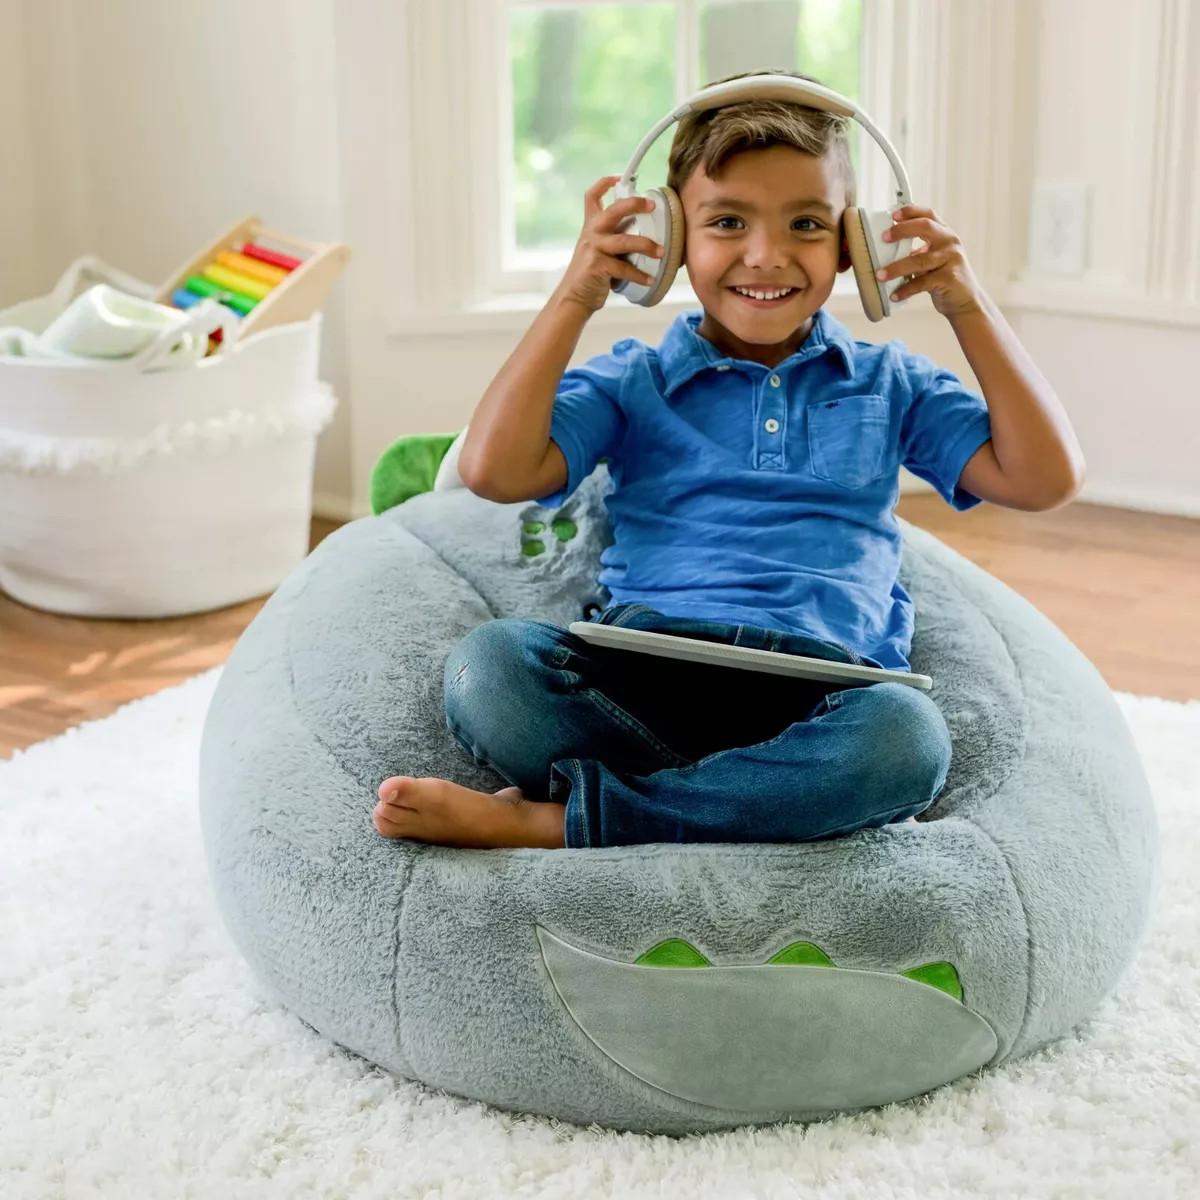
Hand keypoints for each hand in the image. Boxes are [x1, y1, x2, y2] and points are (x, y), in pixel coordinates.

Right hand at [553, 175, 664, 313]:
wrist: (574, 298)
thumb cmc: (591, 274)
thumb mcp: (598, 249)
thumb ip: (614, 237)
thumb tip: (643, 231)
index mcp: (591, 226)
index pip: (593, 196)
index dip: (605, 183)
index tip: (620, 177)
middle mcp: (592, 233)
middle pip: (614, 210)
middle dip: (635, 204)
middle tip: (652, 206)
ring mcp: (594, 249)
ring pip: (625, 241)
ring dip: (646, 246)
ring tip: (661, 252)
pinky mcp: (598, 266)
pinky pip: (624, 268)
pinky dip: (639, 275)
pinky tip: (650, 279)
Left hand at [877, 206, 985, 317]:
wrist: (966, 301)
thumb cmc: (944, 278)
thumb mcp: (933, 259)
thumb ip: (918, 251)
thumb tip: (887, 250)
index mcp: (945, 234)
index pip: (928, 215)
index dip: (911, 212)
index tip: (893, 214)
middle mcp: (950, 242)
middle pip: (926, 227)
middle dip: (902, 230)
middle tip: (884, 237)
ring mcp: (951, 259)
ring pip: (919, 260)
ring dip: (896, 268)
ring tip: (880, 275)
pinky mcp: (948, 279)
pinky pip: (921, 283)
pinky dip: (905, 290)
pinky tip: (894, 295)